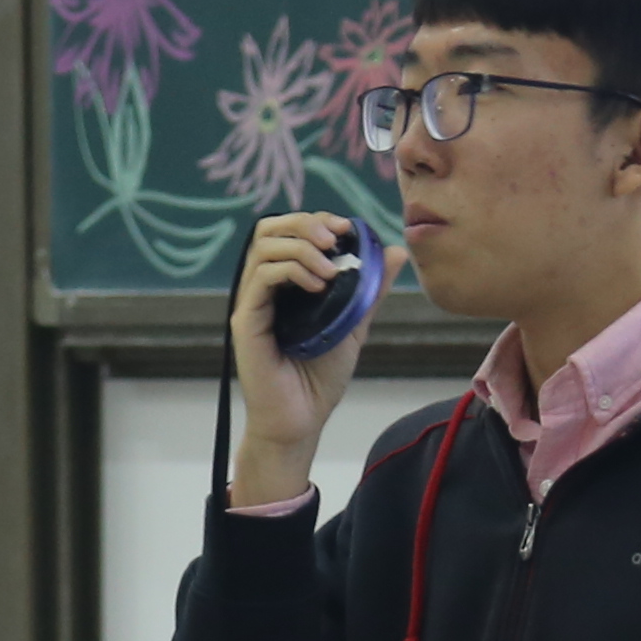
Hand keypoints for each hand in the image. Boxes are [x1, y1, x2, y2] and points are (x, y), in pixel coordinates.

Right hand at [222, 212, 372, 507]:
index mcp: (285, 283)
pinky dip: (291, 270)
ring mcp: (252, 302)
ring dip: (301, 247)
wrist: (302, 420)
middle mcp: (263, 286)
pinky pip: (261, 278)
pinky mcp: (246, 321)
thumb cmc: (320, 378)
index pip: (290, 232)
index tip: (348, 228)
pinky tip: (317, 285)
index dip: (317, 220)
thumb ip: (370, 290)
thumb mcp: (354, 324)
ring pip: (264, 246)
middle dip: (305, 223)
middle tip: (335, 238)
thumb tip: (395, 252)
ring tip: (329, 268)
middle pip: (270, 229)